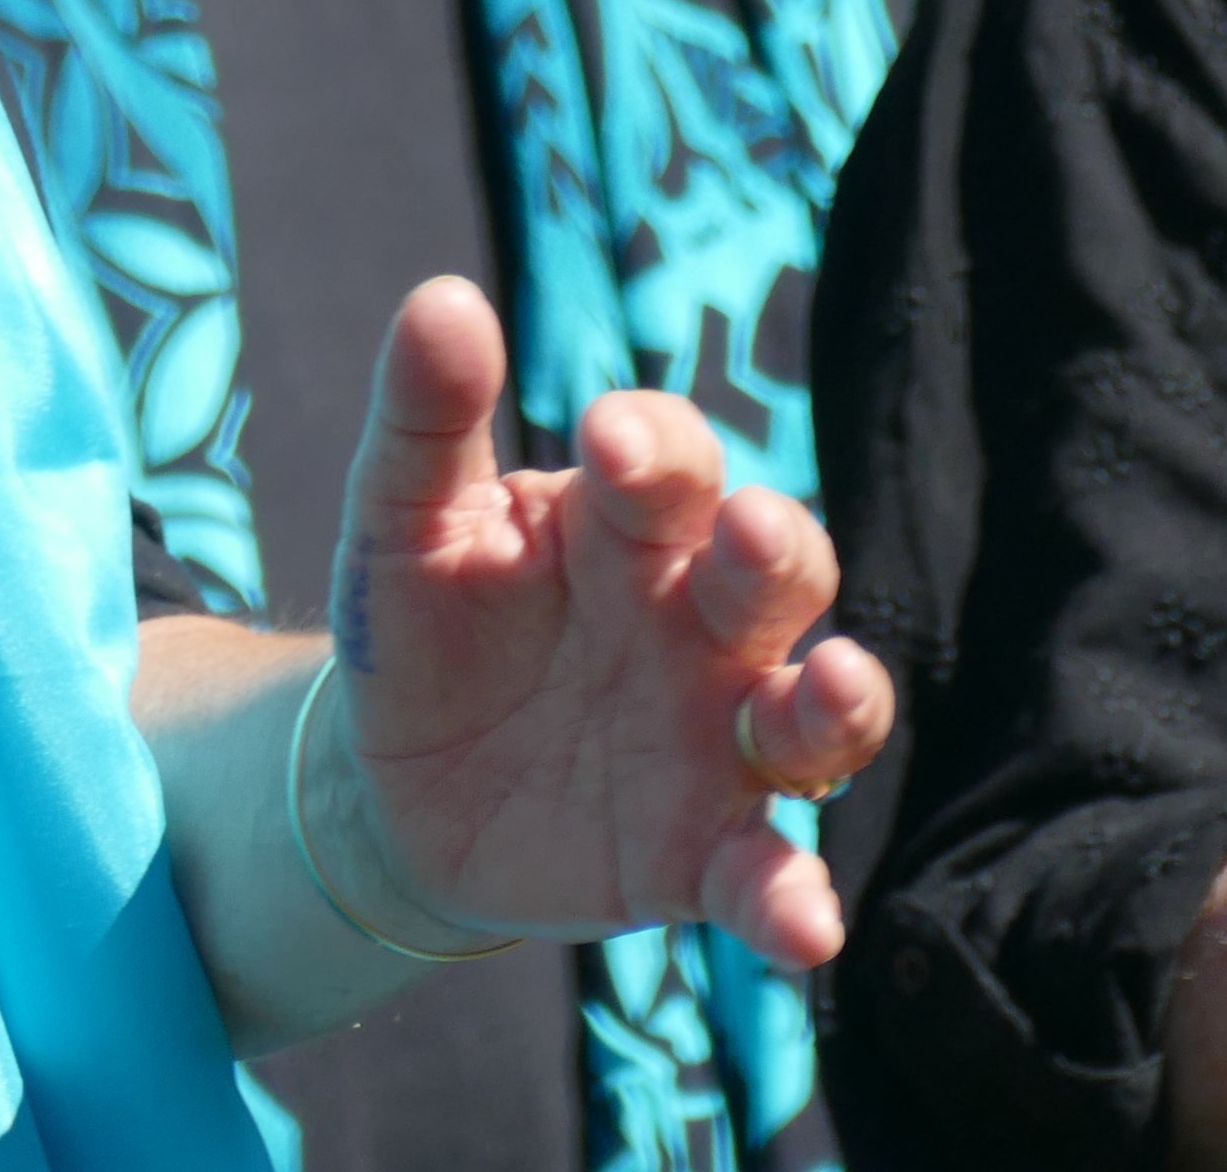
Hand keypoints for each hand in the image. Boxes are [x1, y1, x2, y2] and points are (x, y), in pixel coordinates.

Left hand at [314, 278, 892, 971]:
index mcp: (628, 521)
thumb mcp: (401, 519)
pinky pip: (764, 872)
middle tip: (749, 533)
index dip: (653, 446)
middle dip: (776, 549)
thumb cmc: (421, 623)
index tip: (603, 439)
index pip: (673, 461)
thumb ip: (425, 418)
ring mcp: (713, 738)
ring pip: (815, 715)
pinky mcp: (697, 853)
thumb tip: (442, 298)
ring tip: (829, 692)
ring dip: (837, 704)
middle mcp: (698, 620)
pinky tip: (805, 927)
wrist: (389, 784)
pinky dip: (793, 898)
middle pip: (778, 572)